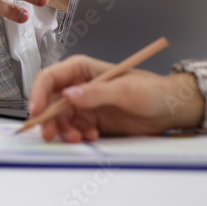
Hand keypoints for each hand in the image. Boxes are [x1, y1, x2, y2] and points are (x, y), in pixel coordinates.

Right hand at [28, 55, 204, 142]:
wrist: (170, 110)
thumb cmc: (151, 90)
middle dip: (48, 118)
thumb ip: (97, 93)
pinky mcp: (89, 119)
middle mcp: (78, 85)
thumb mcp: (125, 90)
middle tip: (52, 133)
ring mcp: (83, 103)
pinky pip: (72, 128)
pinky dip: (77, 135)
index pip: (49, 78)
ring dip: (64, 129)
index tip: (36, 111)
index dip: (38, 93)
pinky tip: (91, 136)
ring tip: (79, 137)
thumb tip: (70, 95)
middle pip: (49, 100)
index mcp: (81, 69)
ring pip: (58, 117)